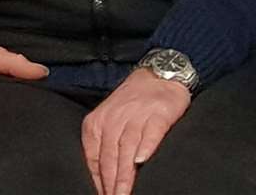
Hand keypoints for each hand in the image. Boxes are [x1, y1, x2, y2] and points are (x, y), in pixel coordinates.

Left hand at [81, 68, 190, 194]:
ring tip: (124, 193)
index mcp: (98, 122)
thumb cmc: (133, 101)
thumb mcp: (110, 118)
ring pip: (127, 148)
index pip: (94, 158)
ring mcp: (138, 114)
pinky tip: (143, 160)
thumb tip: (101, 180)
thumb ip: (103, 144)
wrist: (160, 73)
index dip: (98, 182)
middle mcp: (115, 117)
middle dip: (111, 183)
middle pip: (110, 156)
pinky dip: (147, 146)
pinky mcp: (159, 112)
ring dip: (126, 174)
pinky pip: (151, 132)